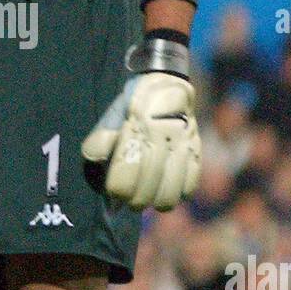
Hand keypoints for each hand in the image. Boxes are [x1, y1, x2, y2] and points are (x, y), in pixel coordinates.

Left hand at [82, 68, 200, 211]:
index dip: (118, 188)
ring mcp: (183, 146)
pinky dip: (176, 194)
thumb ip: (101, 138)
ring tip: (147, 196)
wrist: (168, 87)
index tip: (113, 191)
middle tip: (128, 199)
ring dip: (154, 201)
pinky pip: (189, 188)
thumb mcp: (113, 115)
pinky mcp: (197, 152)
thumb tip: (93, 159)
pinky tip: (166, 186)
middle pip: (146, 192)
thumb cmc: (133, 107)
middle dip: (133, 201)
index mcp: (138, 123)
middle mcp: (164, 135)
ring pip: (169, 196)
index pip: (126, 172)